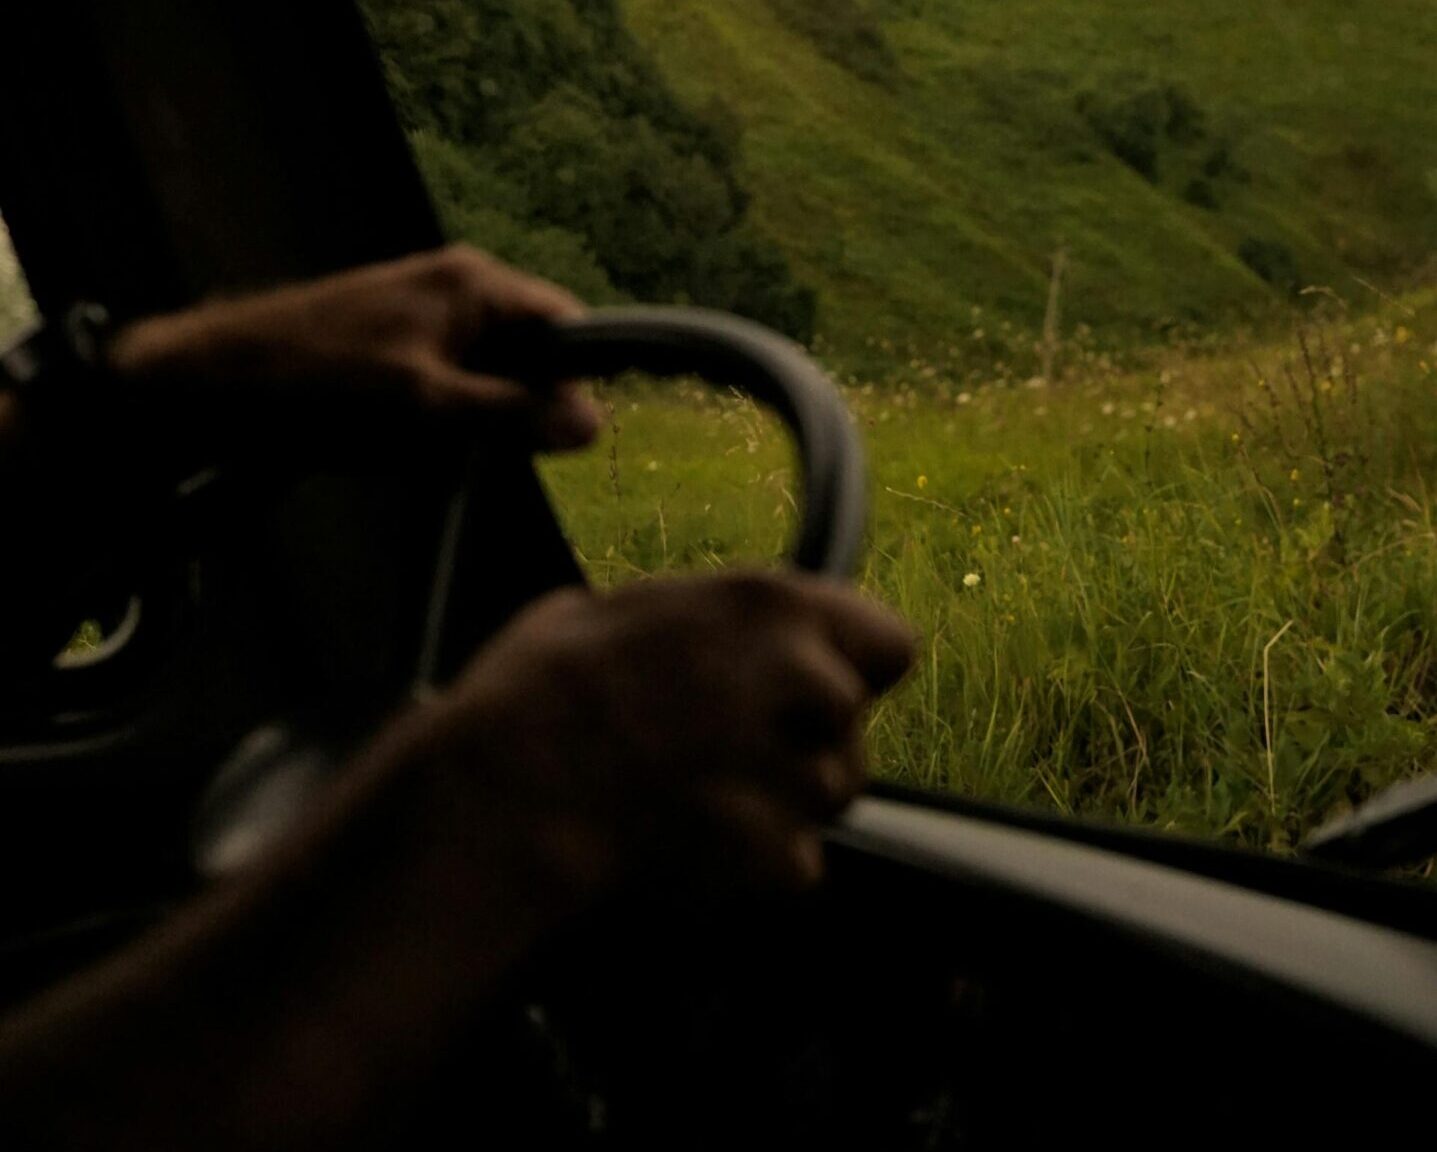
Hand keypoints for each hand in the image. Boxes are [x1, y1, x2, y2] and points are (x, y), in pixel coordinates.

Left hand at [106, 244, 600, 451]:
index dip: (576, 382)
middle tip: (479, 445)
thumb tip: (592, 422)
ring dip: (477, 424)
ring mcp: (427, 319)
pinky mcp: (400, 351)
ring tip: (428, 446)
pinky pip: (453, 392)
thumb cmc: (317, 385)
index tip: (570, 434)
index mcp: (474, 283)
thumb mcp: (426, 408)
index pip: (567, 326)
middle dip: (518, 409)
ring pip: (492, 382)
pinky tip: (406, 446)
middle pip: (533, 357)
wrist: (212, 387)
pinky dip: (442, 427)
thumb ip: (513, 414)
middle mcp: (458, 289)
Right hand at [424, 571, 914, 896]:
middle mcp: (804, 682)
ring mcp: (797, 774)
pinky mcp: (780, 856)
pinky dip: (752, 868)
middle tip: (733, 755)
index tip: (808, 687)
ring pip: (828, 800)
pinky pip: (793, 865)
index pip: (887, 642)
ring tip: (698, 802)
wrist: (504, 802)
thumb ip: (685, 622)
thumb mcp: (605, 612)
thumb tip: (685, 631)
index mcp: (768, 607)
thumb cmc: (537, 698)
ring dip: (780, 806)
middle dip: (806, 748)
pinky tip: (687, 847)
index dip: (848, 669)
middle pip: (854, 731)